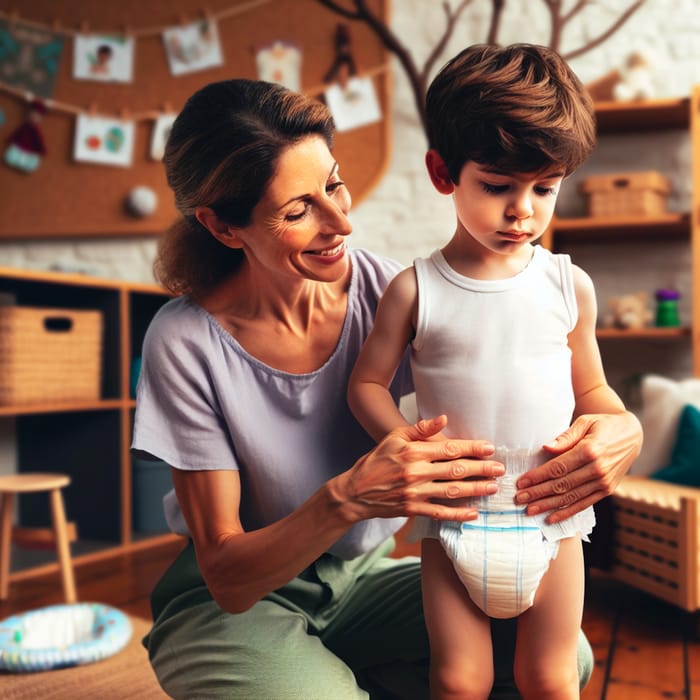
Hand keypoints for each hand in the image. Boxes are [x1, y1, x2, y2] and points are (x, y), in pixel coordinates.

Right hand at [336, 415, 504, 522]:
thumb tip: (443, 418)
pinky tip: (473, 513)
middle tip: (500, 469)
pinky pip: (440, 513)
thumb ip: (420, 429)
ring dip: (475, 490)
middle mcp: (416, 472)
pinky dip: (458, 514)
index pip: (449, 449)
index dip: (472, 448)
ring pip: (452, 491)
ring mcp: (415, 493)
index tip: (490, 448)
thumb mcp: (394, 437)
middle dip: (481, 469)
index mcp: (413, 451)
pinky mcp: (412, 509)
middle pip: (456, 470)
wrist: (355, 491)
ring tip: (493, 488)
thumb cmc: (376, 460)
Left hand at [515, 411, 642, 523]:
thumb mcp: (585, 422)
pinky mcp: (607, 490)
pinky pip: (584, 504)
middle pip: (561, 485)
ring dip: (548, 505)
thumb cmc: (604, 425)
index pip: (558, 467)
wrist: (633, 435)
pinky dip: (567, 512)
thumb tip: (546, 448)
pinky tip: (551, 518)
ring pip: (570, 497)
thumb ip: (565, 437)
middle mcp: (597, 469)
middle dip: (538, 493)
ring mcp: (603, 482)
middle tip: (519, 499)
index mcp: (590, 450)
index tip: (521, 482)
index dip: (537, 476)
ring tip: (530, 510)